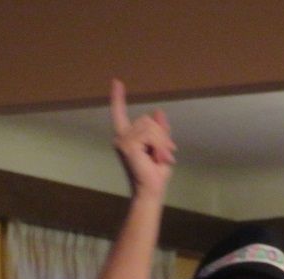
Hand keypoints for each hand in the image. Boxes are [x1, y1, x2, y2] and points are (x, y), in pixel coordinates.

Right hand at [110, 78, 175, 197]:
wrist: (151, 190)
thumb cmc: (155, 173)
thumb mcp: (162, 147)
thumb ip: (160, 130)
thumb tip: (158, 111)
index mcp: (127, 136)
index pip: (120, 113)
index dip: (118, 98)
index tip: (117, 82)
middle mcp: (121, 136)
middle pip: (147, 120)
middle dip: (162, 135)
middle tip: (167, 154)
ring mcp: (122, 140)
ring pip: (150, 126)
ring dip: (162, 142)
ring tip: (162, 158)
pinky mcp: (128, 145)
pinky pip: (150, 134)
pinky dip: (159, 146)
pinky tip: (158, 158)